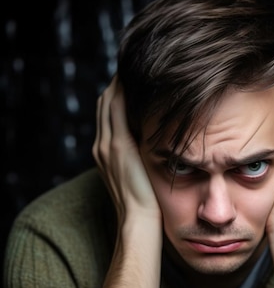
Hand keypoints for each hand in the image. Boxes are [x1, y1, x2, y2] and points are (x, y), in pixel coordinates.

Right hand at [93, 75, 160, 223]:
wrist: (138, 221)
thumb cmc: (146, 204)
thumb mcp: (141, 176)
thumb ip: (142, 158)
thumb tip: (157, 144)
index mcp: (105, 152)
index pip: (108, 114)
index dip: (118, 95)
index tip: (134, 80)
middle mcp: (102, 145)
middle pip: (105, 103)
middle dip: (119, 84)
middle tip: (137, 67)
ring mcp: (108, 145)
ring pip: (109, 102)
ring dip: (121, 83)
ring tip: (138, 66)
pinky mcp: (119, 147)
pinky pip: (117, 110)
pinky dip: (124, 92)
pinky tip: (138, 79)